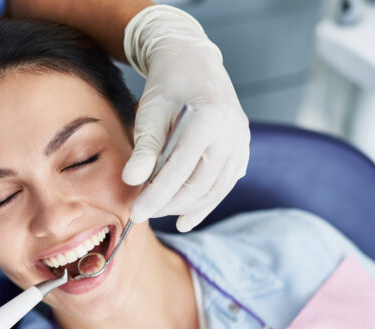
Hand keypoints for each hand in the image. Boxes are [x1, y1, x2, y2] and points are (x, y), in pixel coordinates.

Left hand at [123, 5, 250, 231]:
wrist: (194, 63)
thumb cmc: (168, 84)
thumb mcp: (151, 110)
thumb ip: (144, 147)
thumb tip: (132, 181)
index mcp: (210, 117)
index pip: (181, 169)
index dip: (157, 195)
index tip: (136, 212)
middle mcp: (233, 132)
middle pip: (200, 183)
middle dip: (169, 204)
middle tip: (143, 213)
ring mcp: (242, 142)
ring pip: (215, 189)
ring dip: (186, 207)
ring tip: (159, 213)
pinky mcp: (242, 150)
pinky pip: (224, 185)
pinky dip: (205, 204)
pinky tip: (185, 218)